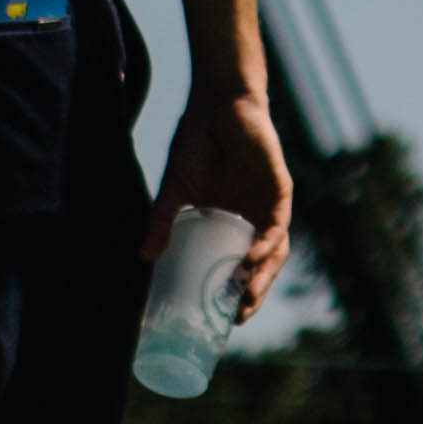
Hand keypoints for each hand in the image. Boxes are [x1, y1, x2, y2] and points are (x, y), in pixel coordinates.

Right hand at [152, 76, 289, 306]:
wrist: (216, 104)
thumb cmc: (197, 143)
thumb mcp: (176, 189)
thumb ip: (162, 220)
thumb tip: (142, 255)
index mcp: (236, 221)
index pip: (243, 266)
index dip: (237, 292)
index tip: (224, 320)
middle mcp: (257, 217)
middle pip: (264, 265)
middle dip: (253, 293)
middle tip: (238, 317)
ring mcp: (270, 203)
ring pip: (277, 249)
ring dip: (264, 275)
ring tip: (247, 298)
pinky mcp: (279, 186)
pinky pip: (279, 222)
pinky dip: (267, 243)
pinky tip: (253, 259)